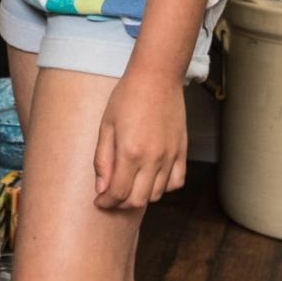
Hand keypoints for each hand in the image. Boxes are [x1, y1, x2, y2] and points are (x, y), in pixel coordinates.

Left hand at [93, 68, 186, 209]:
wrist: (156, 76)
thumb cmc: (127, 97)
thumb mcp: (106, 125)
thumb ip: (103, 159)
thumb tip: (101, 188)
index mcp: (130, 152)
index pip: (118, 193)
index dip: (106, 202)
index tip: (100, 202)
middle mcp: (152, 159)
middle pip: (138, 200)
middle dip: (121, 203)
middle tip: (112, 195)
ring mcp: (170, 156)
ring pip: (157, 194)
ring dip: (141, 196)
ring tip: (130, 184)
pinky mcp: (182, 150)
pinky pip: (176, 182)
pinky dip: (164, 187)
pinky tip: (153, 178)